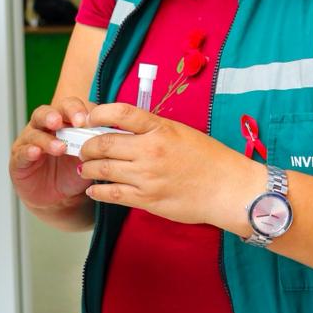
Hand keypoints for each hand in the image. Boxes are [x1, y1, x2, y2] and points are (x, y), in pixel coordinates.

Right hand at [9, 98, 94, 212]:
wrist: (59, 199)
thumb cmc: (73, 172)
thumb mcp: (88, 156)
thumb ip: (96, 143)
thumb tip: (115, 134)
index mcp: (63, 122)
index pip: (67, 107)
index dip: (74, 110)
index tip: (85, 119)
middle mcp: (44, 128)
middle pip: (45, 113)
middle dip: (54, 116)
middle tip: (60, 122)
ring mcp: (29, 143)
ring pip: (34, 133)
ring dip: (46, 139)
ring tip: (59, 148)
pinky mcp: (19, 160)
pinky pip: (22, 153)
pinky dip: (29, 152)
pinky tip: (36, 153)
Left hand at [78, 103, 258, 228]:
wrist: (229, 188)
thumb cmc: (209, 159)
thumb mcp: (181, 133)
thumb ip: (153, 130)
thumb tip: (123, 129)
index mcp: (160, 129)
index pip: (120, 113)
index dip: (98, 113)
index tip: (89, 118)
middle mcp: (151, 150)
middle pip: (104, 143)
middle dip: (87, 145)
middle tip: (83, 147)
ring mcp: (147, 176)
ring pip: (104, 169)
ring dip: (89, 168)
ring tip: (85, 168)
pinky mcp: (148, 199)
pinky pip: (113, 194)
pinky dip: (98, 191)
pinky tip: (94, 189)